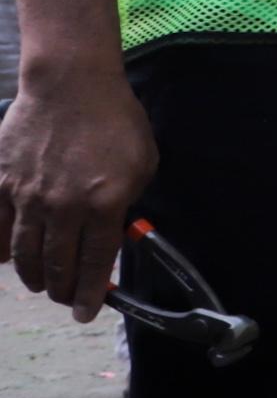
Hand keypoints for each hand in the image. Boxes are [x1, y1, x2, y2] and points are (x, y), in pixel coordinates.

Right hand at [0, 65, 156, 320]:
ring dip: (33, 275)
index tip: (86, 312)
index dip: (89, 295)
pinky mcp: (0, 183)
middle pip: (56, 266)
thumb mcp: (142, 164)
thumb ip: (127, 202)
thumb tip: (114, 233)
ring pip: (24, 254)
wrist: (71, 85)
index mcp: (104, 203)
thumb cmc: (114, 120)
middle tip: (63, 296)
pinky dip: (1, 249)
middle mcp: (63, 206)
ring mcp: (26, 196)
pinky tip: (8, 257)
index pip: (95, 264)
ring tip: (41, 282)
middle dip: (60, 290)